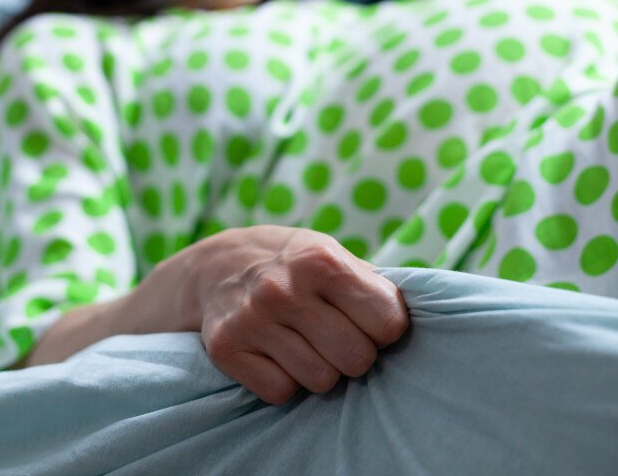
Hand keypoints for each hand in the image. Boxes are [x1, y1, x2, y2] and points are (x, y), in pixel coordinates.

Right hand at [152, 225, 408, 404]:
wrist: (217, 265)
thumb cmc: (294, 264)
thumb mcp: (332, 254)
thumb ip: (372, 284)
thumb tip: (429, 313)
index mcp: (321, 260)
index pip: (388, 323)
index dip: (385, 328)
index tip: (370, 321)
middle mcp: (285, 288)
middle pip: (356, 359)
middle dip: (354, 353)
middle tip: (336, 335)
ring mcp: (253, 318)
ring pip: (320, 381)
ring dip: (319, 368)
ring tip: (304, 340)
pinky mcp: (228, 348)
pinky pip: (281, 392)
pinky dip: (284, 379)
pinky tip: (275, 351)